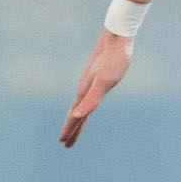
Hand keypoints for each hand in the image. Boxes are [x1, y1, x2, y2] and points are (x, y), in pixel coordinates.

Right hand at [60, 30, 133, 146]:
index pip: (76, 116)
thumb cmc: (113, 60)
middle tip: (66, 143)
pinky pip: (89, 95)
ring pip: (82, 104)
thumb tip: (76, 115)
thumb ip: (91, 100)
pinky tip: (88, 102)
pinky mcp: (98, 76)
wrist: (117, 38)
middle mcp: (85, 88)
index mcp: (85, 92)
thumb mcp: (105, 82)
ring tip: (75, 125)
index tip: (63, 142)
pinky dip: (86, 104)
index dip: (70, 129)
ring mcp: (90, 82)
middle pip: (77, 113)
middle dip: (72, 128)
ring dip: (78, 117)